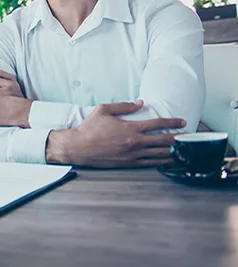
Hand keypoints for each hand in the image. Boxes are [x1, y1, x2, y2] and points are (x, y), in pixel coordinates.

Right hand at [45, 101, 185, 167]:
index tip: (182, 121)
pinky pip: (150, 163)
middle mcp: (135, 142)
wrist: (78, 147)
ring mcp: (133, 154)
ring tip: (183, 150)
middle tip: (188, 137)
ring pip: (159, 154)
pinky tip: (167, 160)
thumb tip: (140, 103)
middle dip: (178, 138)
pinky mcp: (128, 163)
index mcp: (130, 128)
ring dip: (173, 151)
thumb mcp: (104, 110)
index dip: (172, 122)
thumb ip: (124, 106)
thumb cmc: (89, 128)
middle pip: (164, 140)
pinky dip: (161, 161)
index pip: (158, 124)